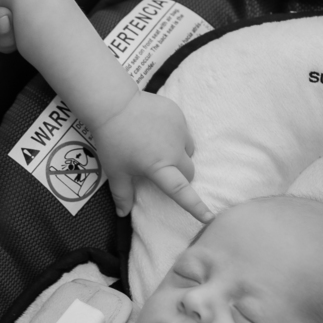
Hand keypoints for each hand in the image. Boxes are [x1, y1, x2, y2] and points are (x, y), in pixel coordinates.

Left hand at [91, 91, 210, 222]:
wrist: (115, 104)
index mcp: (159, 166)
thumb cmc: (113, 141)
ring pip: (189, 150)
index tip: (209, 218)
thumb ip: (122, 194)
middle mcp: (174, 150)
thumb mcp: (116, 170)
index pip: (181, 190)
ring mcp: (179, 130)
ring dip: (180, 155)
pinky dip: (175, 135)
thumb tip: (123, 214)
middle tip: (161, 169)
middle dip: (181, 175)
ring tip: (157, 147)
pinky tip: (156, 130)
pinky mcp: (179, 115)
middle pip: (189, 171)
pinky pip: (184, 131)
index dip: (195, 206)